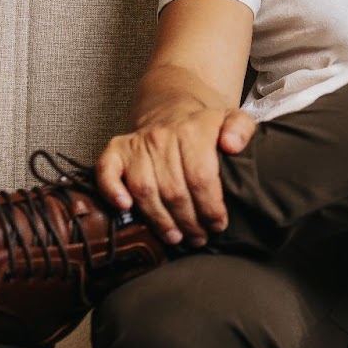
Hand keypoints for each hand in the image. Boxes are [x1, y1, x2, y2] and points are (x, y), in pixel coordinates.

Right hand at [94, 103, 257, 246]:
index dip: (210, 207)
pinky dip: (112, 190)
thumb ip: (241, 129)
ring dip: (160, 219)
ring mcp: (137, 143)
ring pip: (145, 189)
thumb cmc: (207, 126)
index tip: (218, 224)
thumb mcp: (234, 119)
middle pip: (174, 190)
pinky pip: (107, 171)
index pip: (201, 177)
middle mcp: (162, 136)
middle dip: (189, 221)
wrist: (175, 109)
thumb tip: (231, 145)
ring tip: (175, 236)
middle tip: (199, 237)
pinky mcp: (117, 149)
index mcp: (193, 130)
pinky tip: (125, 207)